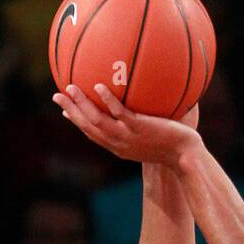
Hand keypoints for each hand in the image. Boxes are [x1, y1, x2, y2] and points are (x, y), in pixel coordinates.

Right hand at [53, 83, 200, 166]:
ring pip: (98, 121)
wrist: (186, 157)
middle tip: (57, 96)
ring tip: (70, 89)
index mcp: (119, 147)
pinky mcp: (140, 128)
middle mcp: (119, 143)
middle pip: (88, 127)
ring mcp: (128, 136)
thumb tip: (142, 109)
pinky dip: (108, 101)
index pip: (93, 135)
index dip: (78, 123)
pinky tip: (100, 86)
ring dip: (82, 105)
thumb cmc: (173, 149)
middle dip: (71, 111)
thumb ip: (142, 126)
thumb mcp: (152, 140)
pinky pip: (120, 113)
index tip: (66, 112)